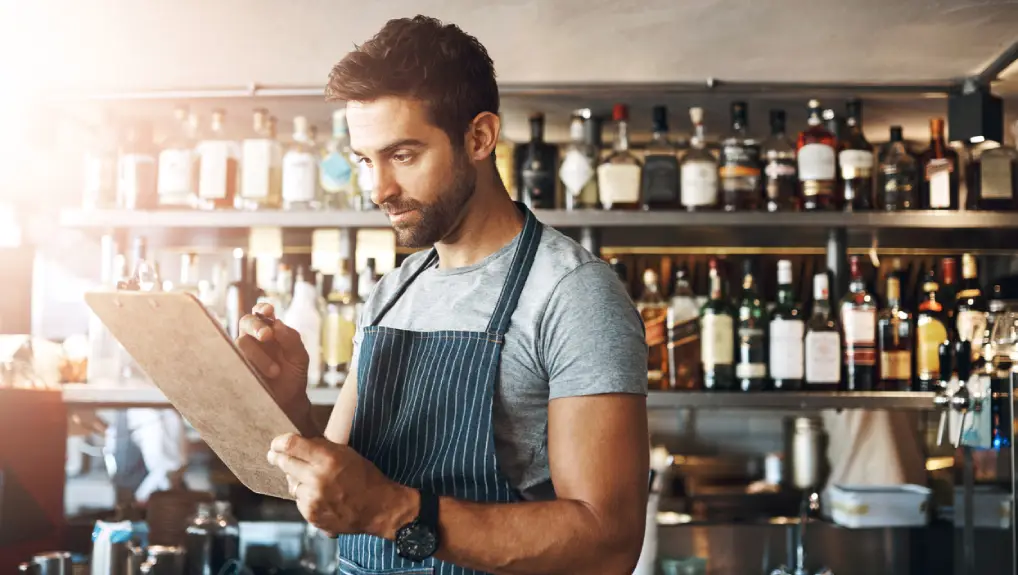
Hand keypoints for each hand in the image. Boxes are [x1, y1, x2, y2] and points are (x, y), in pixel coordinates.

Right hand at [237, 303, 309, 408]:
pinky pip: (232, 360)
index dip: (262, 308)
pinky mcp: (235, 366)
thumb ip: (291, 339)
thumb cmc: (294, 374)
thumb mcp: (299, 357)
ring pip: (241, 342)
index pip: (261, 312)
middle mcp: (254, 338)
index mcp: (270, 330)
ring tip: (275, 371)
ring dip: (259, 355)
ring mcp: (243, 352)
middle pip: (246, 322)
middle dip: (256, 326)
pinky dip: (245, 364)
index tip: (269, 311)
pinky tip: (255, 374)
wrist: (288, 400)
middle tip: (267, 336)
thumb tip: (277, 324)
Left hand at [267, 433, 416, 537]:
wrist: (378, 508)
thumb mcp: (347, 453)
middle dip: (278, 458)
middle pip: (285, 463)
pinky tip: (320, 495)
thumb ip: (322, 448)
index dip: (279, 443)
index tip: (276, 444)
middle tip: (274, 455)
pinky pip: (299, 501)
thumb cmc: (366, 478)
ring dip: (296, 480)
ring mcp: (312, 499)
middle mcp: (317, 479)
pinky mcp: (311, 515)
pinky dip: (305, 497)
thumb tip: (298, 444)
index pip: (291, 445)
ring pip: (291, 485)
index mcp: (327, 459)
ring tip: (313, 480)